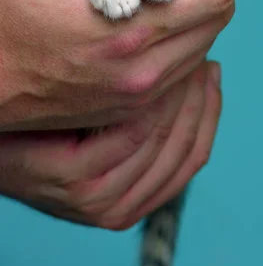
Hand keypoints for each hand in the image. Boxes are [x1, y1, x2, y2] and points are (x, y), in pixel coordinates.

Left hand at [0, 62, 220, 229]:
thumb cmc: (46, 126)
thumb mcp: (103, 131)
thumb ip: (142, 122)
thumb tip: (189, 81)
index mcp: (132, 201)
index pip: (193, 155)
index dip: (210, 111)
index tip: (213, 72)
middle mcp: (120, 207)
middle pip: (185, 148)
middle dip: (201, 100)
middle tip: (204, 59)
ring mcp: (98, 198)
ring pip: (163, 139)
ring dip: (182, 97)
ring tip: (185, 59)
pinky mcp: (76, 181)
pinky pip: (134, 133)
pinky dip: (152, 103)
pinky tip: (156, 70)